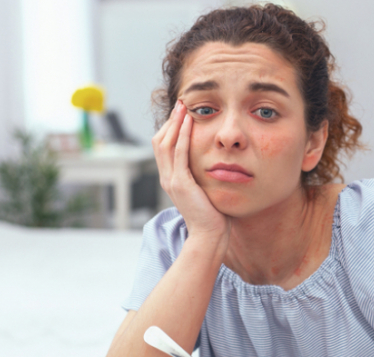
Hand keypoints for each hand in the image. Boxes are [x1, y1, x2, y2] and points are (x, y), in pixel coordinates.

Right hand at [152, 100, 228, 240]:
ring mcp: (171, 181)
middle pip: (160, 142)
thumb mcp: (204, 190)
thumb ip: (202, 176)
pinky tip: (189, 123)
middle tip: (181, 103)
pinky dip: (182, 136)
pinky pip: (179, 154)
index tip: (181, 113)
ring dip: (174, 123)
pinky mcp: (181, 184)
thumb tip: (213, 162)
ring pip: (166, 144)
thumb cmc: (212, 215)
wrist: (209, 236)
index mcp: (171, 179)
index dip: (170, 128)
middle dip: (170, 120)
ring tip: (183, 106)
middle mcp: (167, 178)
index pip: (163, 147)